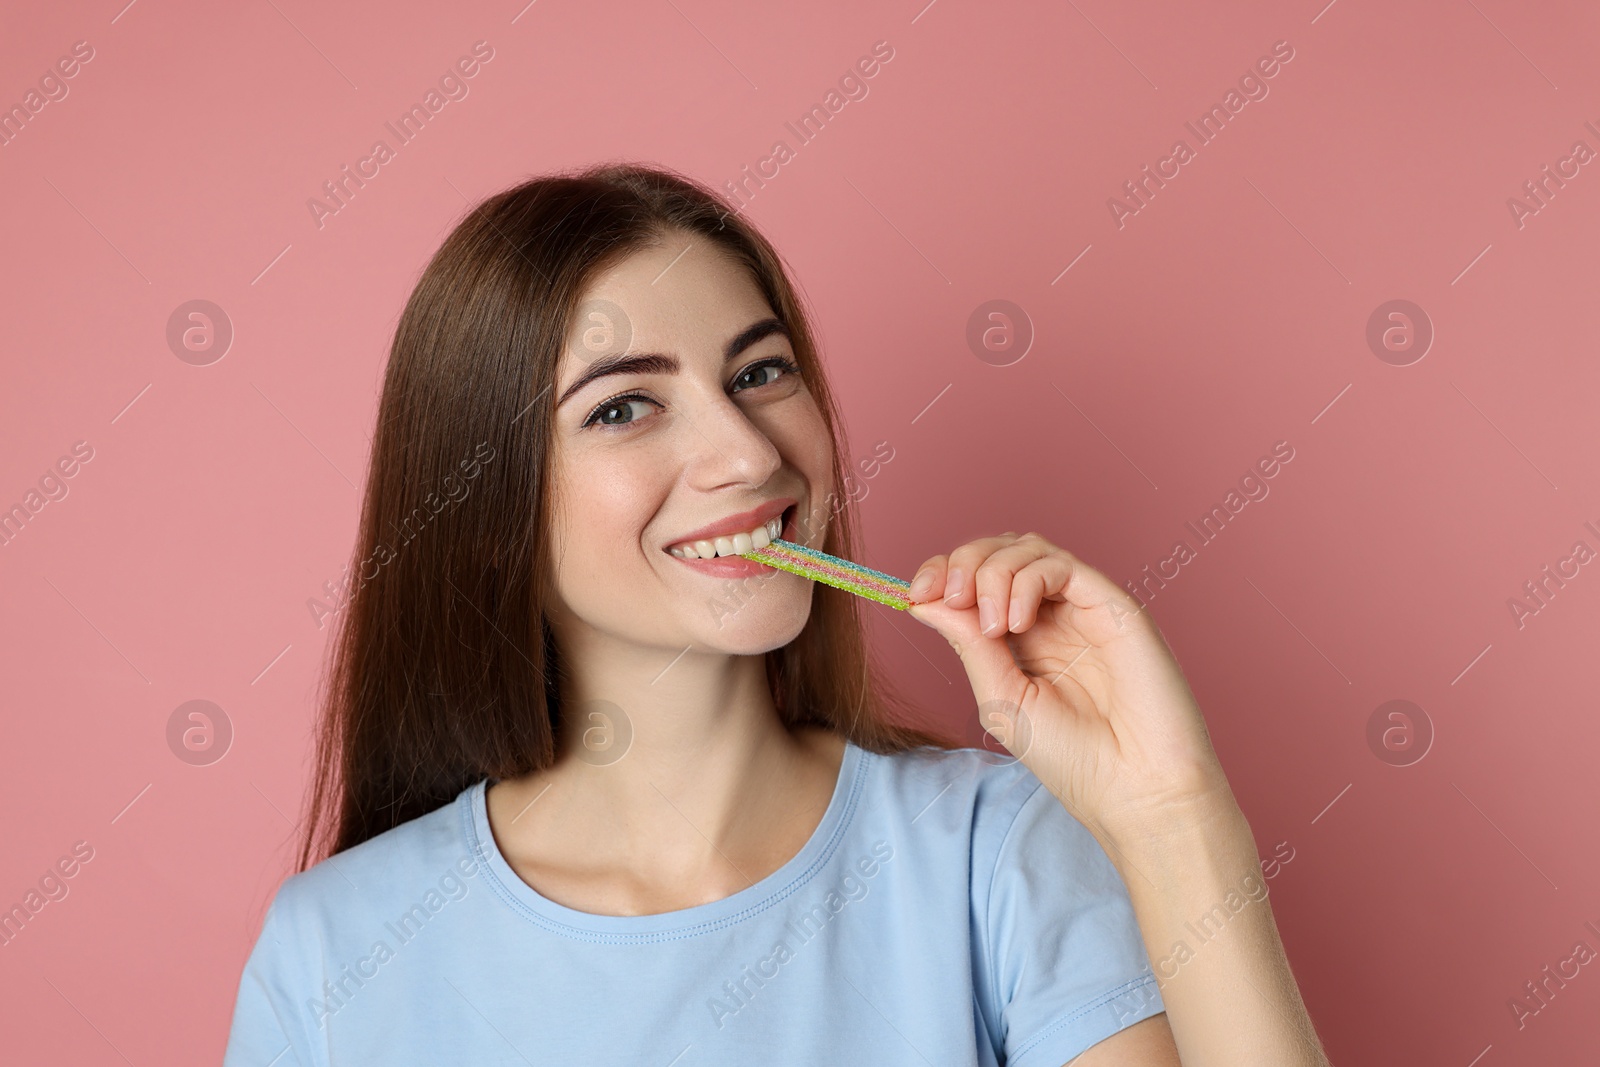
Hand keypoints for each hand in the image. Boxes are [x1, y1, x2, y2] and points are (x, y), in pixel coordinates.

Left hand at [906, 532, 1238, 845]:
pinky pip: (1061, 565)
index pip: (974, 580)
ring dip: (991, 572)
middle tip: (946, 597)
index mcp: (1021, 639)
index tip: (914, 596)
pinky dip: (1026, 581)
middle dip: (960, 563)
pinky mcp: (1112, 604)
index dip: (941, 574)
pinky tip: (1016, 623)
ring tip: (991, 625)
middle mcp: (1051, 615)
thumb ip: (968, 645)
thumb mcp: (1002, 700)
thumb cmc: (1076, 758)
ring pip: (1026, 548)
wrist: (1137, 790)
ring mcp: (1082, 607)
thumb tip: (923, 601)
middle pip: (997, 552)